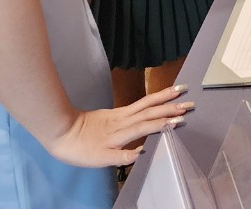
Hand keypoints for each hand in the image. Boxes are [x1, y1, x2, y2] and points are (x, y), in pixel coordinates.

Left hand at [46, 85, 194, 167]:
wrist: (60, 130)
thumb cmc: (78, 149)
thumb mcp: (97, 160)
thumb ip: (119, 157)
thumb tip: (141, 153)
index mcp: (120, 134)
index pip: (146, 126)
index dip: (163, 123)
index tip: (181, 120)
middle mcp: (122, 122)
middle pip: (150, 112)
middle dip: (170, 108)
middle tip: (189, 104)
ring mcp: (119, 115)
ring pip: (145, 104)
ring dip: (163, 98)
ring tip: (179, 91)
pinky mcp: (114, 112)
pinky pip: (136, 104)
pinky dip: (150, 100)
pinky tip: (157, 99)